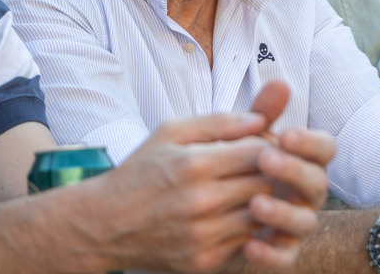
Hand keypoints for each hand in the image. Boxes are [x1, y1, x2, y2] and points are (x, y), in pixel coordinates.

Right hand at [77, 83, 329, 272]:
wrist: (105, 225)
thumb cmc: (141, 171)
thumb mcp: (171, 132)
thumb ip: (218, 122)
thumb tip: (260, 120)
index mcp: (194, 164)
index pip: (259, 151)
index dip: (271, 146)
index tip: (266, 145)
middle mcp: (201, 201)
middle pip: (266, 184)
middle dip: (274, 173)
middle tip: (270, 168)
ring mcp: (203, 235)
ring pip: (262, 215)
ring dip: (267, 202)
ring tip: (255, 190)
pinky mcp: (203, 262)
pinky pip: (247, 243)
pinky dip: (251, 228)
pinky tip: (239, 215)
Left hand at [243, 82, 334, 267]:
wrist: (206, 207)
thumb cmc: (236, 163)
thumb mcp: (245, 136)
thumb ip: (264, 113)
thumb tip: (280, 83)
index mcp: (305, 159)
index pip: (325, 148)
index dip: (310, 142)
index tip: (284, 135)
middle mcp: (307, 191)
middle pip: (318, 182)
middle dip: (294, 171)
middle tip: (265, 159)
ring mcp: (296, 224)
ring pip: (305, 222)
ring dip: (283, 213)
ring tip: (255, 203)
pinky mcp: (281, 253)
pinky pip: (284, 259)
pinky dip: (270, 255)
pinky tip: (249, 245)